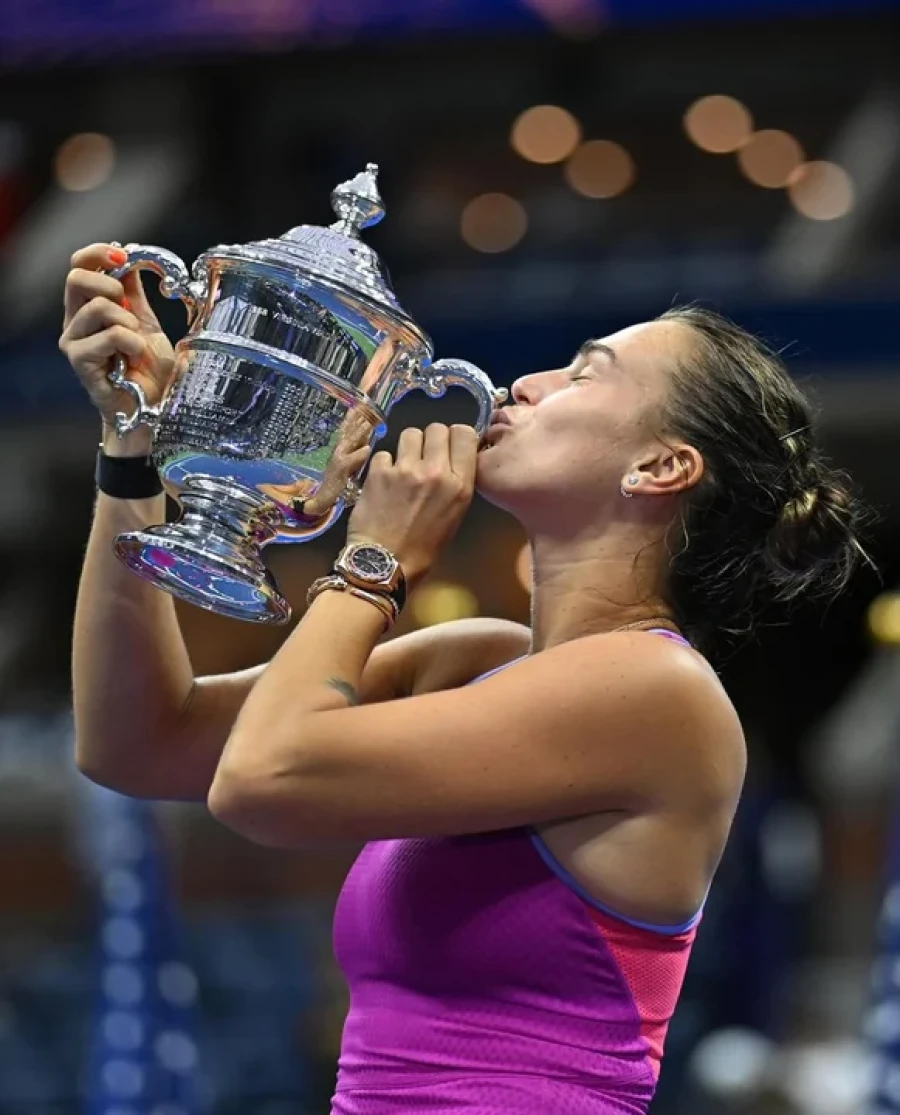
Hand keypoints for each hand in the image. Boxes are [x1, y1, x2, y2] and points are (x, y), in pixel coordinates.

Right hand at [59, 243, 175, 453]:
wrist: (151, 406)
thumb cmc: (147, 370)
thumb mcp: (147, 323)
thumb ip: (135, 295)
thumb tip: (131, 260)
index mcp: (89, 305)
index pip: (79, 264)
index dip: (99, 253)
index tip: (124, 254)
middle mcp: (74, 320)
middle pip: (76, 277)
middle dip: (111, 285)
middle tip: (129, 309)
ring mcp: (73, 340)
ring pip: (97, 306)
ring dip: (128, 322)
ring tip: (137, 343)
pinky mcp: (79, 360)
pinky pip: (108, 336)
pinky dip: (131, 343)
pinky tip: (134, 358)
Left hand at [346, 423, 477, 585]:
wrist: (385, 564)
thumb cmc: (423, 548)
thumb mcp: (454, 516)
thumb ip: (455, 483)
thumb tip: (450, 459)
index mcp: (460, 485)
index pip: (465, 434)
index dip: (456, 436)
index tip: (449, 446)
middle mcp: (435, 471)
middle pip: (437, 428)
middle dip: (431, 439)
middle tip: (424, 456)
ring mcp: (405, 470)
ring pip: (410, 433)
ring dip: (408, 447)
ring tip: (403, 466)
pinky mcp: (379, 472)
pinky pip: (384, 453)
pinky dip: (384, 464)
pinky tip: (384, 481)